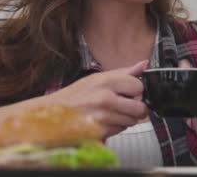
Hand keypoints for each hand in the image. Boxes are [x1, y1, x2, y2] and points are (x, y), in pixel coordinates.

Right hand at [34, 60, 148, 137]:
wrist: (52, 114)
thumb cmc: (75, 95)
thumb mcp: (97, 78)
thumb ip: (124, 72)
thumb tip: (144, 64)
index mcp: (106, 81)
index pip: (139, 86)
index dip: (135, 90)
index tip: (128, 92)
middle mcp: (105, 98)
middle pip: (140, 107)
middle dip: (134, 107)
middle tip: (122, 105)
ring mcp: (103, 116)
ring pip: (132, 121)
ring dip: (125, 118)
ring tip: (110, 113)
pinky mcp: (100, 132)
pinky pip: (120, 130)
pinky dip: (116, 127)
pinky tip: (104, 121)